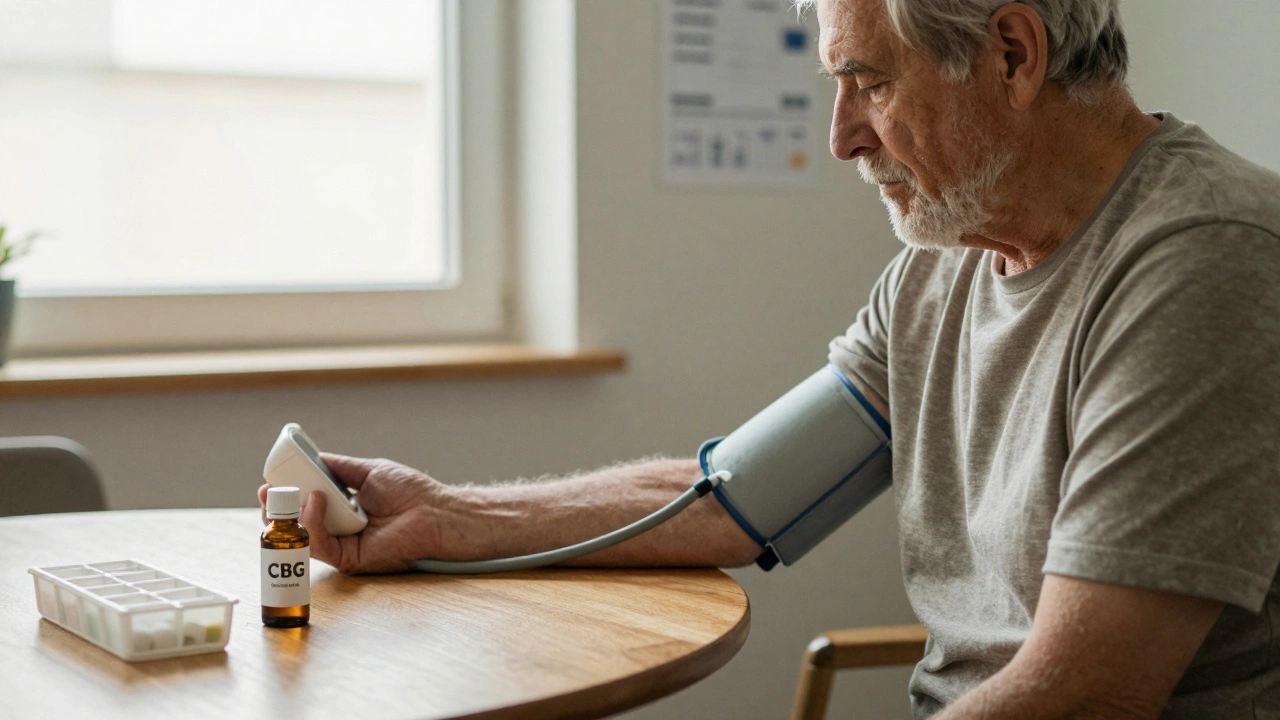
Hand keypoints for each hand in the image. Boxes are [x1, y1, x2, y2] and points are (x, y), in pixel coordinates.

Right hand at [257, 454, 446, 573]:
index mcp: (341, 507)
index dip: (285, 494)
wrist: (436, 511)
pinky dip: (311, 523)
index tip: (269, 480)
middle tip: (266, 493)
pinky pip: (319, 545)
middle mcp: (338, 527)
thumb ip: (338, 467)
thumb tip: (310, 458)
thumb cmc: (410, 492)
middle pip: (296, 524)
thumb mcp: (367, 471)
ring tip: (287, 494)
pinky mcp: (348, 558)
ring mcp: (342, 544)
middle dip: (275, 509)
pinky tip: (316, 502)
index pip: (304, 503)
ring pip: (301, 536)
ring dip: (289, 515)